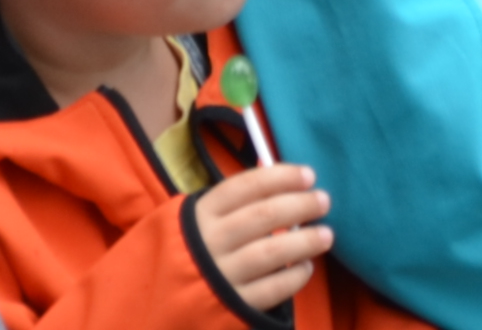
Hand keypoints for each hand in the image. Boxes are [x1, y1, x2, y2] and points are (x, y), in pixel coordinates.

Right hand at [190, 162, 332, 317]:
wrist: (154, 304)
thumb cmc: (185, 253)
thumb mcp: (195, 221)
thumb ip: (229, 203)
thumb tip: (275, 176)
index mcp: (201, 214)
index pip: (246, 186)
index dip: (281, 177)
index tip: (309, 175)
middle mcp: (210, 241)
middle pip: (263, 216)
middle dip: (300, 205)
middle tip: (324, 201)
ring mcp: (220, 274)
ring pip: (271, 252)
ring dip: (304, 241)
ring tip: (327, 235)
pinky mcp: (232, 305)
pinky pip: (271, 289)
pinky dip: (294, 277)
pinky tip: (306, 267)